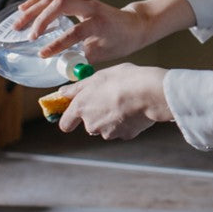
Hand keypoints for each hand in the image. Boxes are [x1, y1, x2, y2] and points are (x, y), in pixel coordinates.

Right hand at [14, 0, 146, 62]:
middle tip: (26, 35)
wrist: (133, 24)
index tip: (42, 54)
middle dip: (40, 19)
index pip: (75, 32)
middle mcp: (90, 6)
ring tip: (18, 23)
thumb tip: (58, 71)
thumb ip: (80, 60)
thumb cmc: (119, 40)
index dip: (58, 44)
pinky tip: (25, 10)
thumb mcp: (102, 54)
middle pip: (60, 4)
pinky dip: (38, 1)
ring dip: (34, 8)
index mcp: (99, 22)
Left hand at [56, 63, 171, 139]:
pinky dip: (127, 121)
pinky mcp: (125, 135)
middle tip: (111, 97)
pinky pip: (124, 129)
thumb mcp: (98, 76)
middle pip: (90, 124)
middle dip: (98, 114)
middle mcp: (91, 124)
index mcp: (81, 107)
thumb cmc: (124, 80)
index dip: (70, 118)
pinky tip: (135, 108)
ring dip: (113, 118)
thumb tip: (63, 92)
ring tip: (126, 101)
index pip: (65, 123)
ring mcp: (108, 132)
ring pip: (107, 127)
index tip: (76, 112)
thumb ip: (78, 87)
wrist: (149, 93)